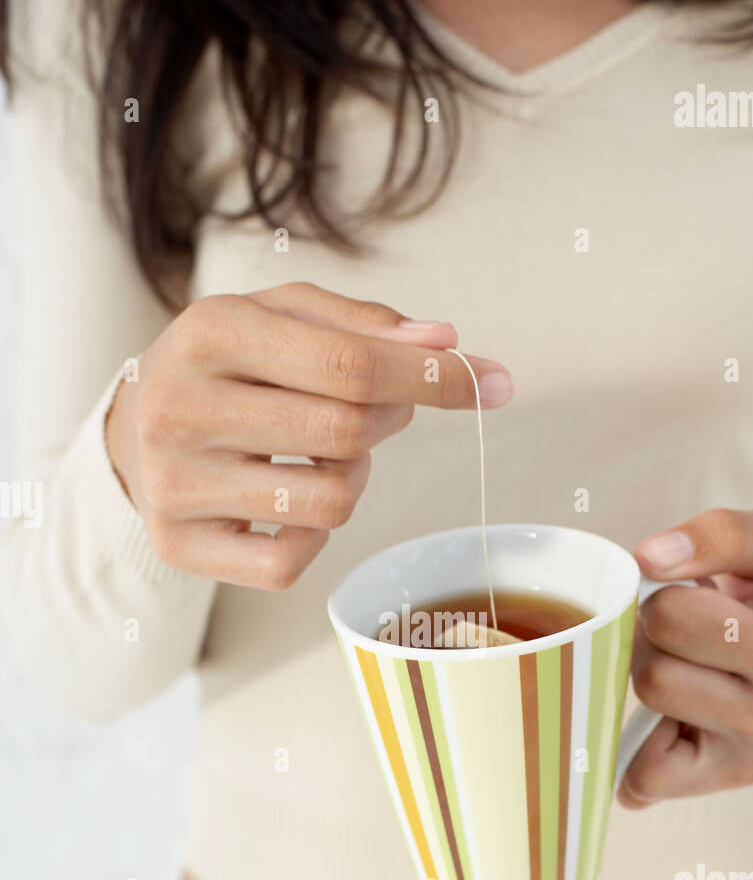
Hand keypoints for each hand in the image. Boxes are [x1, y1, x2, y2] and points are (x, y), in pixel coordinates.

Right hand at [106, 282, 512, 588]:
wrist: (135, 427)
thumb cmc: (229, 365)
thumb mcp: (284, 317)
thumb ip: (366, 326)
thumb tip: (446, 344)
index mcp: (209, 333)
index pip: (352, 365)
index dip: (435, 377)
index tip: (491, 383)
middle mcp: (180, 408)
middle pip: (346, 432)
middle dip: (387, 421)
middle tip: (374, 410)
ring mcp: (175, 485)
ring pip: (329, 502)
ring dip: (351, 478)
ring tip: (320, 452)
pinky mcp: (180, 546)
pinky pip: (291, 562)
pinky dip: (312, 536)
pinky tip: (287, 500)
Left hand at [617, 507, 752, 807]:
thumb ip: (718, 534)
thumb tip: (650, 558)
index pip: (671, 620)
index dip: (660, 598)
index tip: (685, 595)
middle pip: (653, 676)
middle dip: (651, 645)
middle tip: (679, 636)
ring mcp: (749, 759)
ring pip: (646, 720)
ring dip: (646, 685)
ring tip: (681, 665)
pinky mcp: (718, 783)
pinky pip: (644, 782)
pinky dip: (637, 749)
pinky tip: (664, 716)